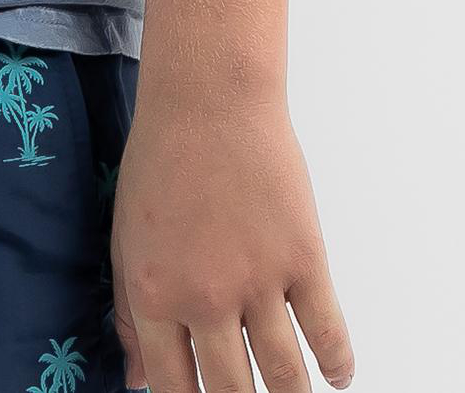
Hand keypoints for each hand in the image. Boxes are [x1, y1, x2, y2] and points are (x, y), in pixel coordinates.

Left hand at [109, 84, 353, 392]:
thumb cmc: (160, 162)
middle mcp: (206, 299)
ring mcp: (259, 282)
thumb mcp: (125, 238)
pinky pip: (328, 332)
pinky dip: (338, 364)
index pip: (172, 389)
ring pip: (285, 377)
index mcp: (155, 295)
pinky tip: (338, 377)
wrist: (208, 100)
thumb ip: (131, 313)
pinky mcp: (304, 260)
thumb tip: (138, 380)